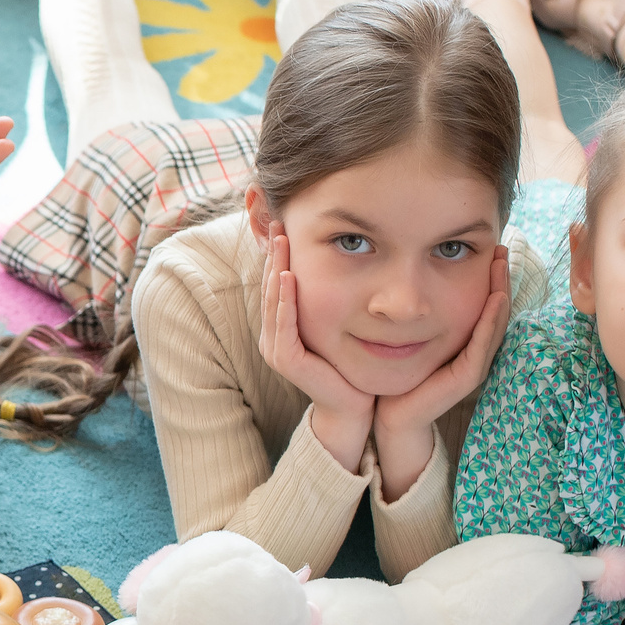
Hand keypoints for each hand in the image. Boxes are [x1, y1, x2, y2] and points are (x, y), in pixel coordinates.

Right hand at [257, 221, 373, 471]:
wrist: (354, 406)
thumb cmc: (351, 364)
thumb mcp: (340, 323)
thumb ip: (336, 297)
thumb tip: (351, 257)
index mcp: (283, 324)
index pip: (277, 279)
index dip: (279, 250)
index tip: (286, 220)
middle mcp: (273, 334)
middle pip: (270, 283)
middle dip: (274, 250)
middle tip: (278, 218)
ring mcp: (275, 346)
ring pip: (273, 299)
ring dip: (276, 266)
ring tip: (281, 238)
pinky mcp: (285, 358)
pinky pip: (282, 323)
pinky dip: (284, 298)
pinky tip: (288, 275)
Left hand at [372, 246, 511, 448]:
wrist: (386, 411)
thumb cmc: (395, 372)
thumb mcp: (405, 331)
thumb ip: (415, 310)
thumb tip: (410, 275)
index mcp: (464, 339)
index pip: (484, 302)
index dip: (490, 276)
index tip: (492, 246)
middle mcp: (474, 350)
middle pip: (495, 309)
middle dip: (500, 278)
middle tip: (502, 248)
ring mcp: (473, 364)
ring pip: (494, 324)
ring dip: (501, 293)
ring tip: (502, 266)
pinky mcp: (465, 378)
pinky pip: (482, 346)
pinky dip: (490, 322)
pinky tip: (494, 299)